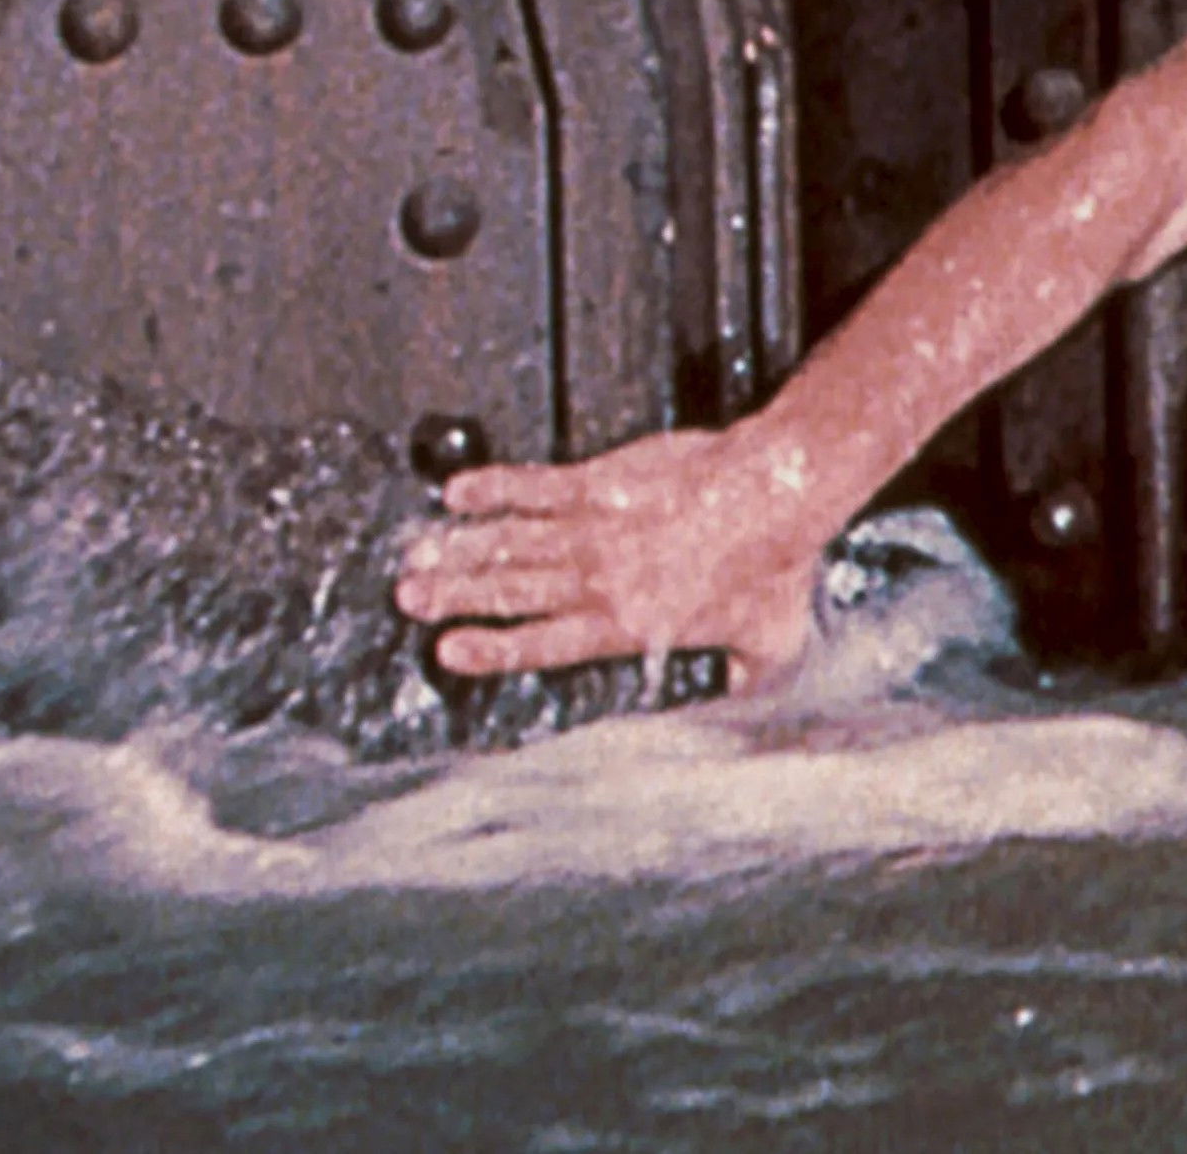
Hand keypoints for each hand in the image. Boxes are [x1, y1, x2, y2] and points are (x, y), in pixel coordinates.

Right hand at [393, 421, 838, 686]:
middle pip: (512, 592)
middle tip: (408, 597)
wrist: (777, 490)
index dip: (493, 648)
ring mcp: (597, 527)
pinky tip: (458, 492)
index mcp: (631, 625)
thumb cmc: (775, 563)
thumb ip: (745, 679)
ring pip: (512, 542)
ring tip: (417, 554)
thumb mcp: (770, 641)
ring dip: (460, 548)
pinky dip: (495, 488)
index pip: (545, 643)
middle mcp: (602, 580)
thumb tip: (746, 704)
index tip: (449, 651)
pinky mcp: (602, 481)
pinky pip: (535, 486)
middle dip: (455, 596)